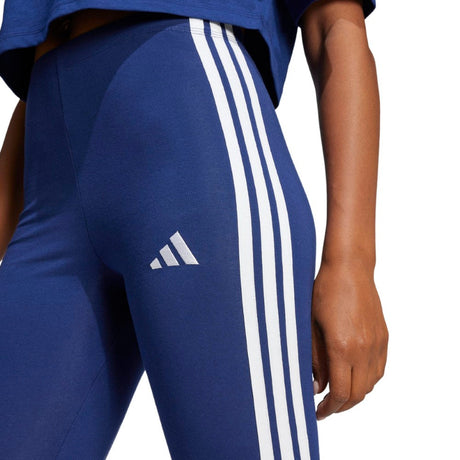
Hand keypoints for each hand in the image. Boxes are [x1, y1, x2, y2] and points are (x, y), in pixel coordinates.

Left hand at [311, 259, 388, 419]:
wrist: (349, 269)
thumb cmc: (324, 292)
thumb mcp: (311, 326)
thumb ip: (314, 359)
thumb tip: (316, 386)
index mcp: (342, 347)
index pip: (340, 392)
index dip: (328, 408)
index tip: (318, 412)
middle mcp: (364, 350)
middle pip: (357, 394)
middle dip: (341, 406)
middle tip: (326, 407)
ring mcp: (377, 344)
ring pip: (371, 384)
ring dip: (355, 394)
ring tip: (338, 393)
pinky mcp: (384, 337)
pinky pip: (379, 369)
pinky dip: (367, 380)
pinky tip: (354, 376)